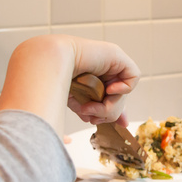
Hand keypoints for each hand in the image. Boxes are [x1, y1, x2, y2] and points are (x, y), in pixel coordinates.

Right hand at [0, 35, 139, 134]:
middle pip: (118, 102)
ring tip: (89, 107)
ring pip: (123, 95)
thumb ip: (92, 112)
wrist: (48, 61)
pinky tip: (108, 88)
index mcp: (93, 80)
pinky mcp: (117, 56)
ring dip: (107, 107)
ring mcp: (111, 63)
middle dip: (106, 114)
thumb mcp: (74, 102)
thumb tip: (117, 124)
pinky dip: (122, 89)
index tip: (121, 125)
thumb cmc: (52, 82)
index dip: (116, 112)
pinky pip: (133, 78)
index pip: (113, 98)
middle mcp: (103, 71)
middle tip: (90, 115)